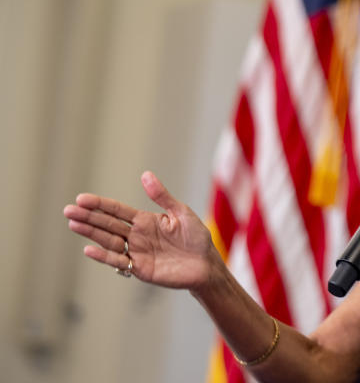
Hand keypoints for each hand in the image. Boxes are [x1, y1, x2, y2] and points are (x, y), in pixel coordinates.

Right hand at [64, 171, 219, 290]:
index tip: (81, 199)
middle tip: (68, 210)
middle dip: (88, 217)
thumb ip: (162, 197)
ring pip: (109, 240)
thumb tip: (146, 175)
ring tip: (73, 224)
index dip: (100, 205)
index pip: (117, 210)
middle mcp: (137, 235)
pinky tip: (89, 249)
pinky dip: (104, 256)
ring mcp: (137, 252)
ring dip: (91, 233)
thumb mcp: (181, 213)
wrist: (206, 264)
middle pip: (108, 224)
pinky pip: (118, 261)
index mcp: (145, 220)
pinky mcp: (140, 269)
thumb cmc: (196, 237)